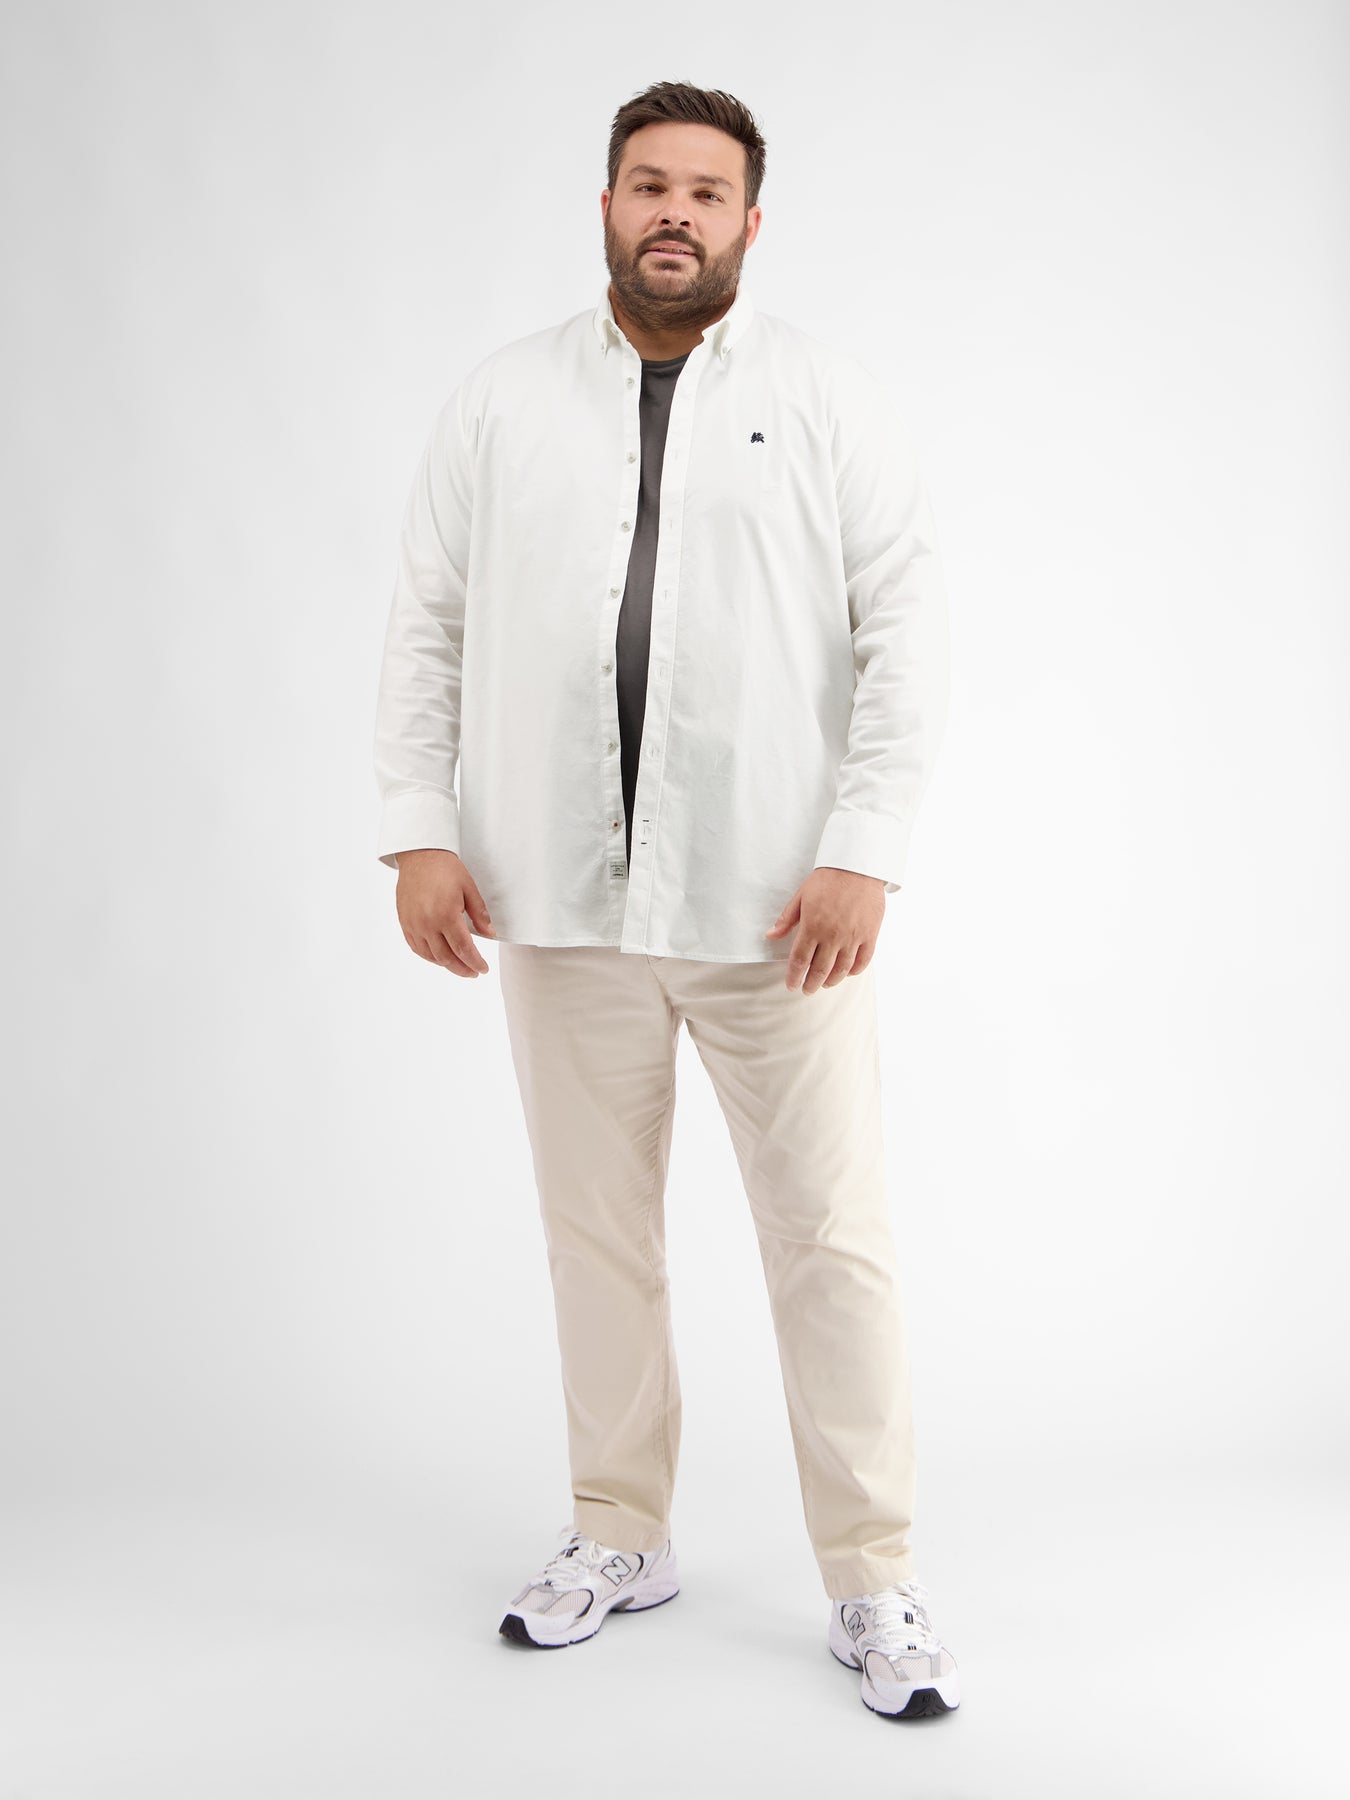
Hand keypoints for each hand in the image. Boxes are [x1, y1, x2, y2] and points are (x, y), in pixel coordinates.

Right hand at [394, 849, 495, 977]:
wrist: (419, 855)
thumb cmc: (446, 869)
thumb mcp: (469, 888)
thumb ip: (479, 914)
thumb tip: (490, 935)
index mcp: (446, 914)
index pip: (463, 949)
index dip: (475, 962)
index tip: (483, 969)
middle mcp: (427, 923)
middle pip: (446, 957)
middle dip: (462, 968)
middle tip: (474, 972)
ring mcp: (413, 924)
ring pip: (430, 956)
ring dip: (446, 965)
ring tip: (459, 967)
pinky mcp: (405, 922)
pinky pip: (416, 947)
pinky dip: (429, 957)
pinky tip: (439, 958)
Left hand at [764, 866, 885, 992]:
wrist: (857, 866)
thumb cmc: (827, 879)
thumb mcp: (801, 896)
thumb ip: (786, 920)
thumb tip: (770, 936)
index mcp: (813, 926)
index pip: (800, 960)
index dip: (794, 977)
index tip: (792, 985)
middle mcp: (833, 935)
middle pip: (820, 970)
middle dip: (811, 984)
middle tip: (806, 990)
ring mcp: (853, 937)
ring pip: (841, 970)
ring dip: (831, 981)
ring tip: (824, 984)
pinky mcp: (870, 935)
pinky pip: (862, 961)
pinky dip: (853, 971)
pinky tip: (846, 973)